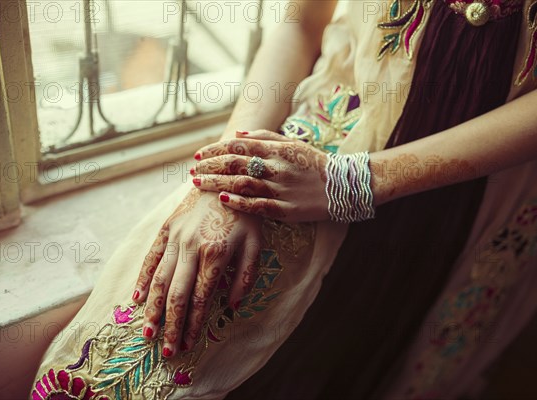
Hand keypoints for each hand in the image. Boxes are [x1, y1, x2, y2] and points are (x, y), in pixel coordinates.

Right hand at [132, 189, 261, 356]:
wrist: (227, 176)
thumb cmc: (245, 214)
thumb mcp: (256, 244)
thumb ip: (245, 277)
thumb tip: (230, 307)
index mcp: (216, 254)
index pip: (201, 299)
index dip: (192, 325)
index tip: (186, 345)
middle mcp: (192, 248)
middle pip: (176, 295)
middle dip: (170, 326)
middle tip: (166, 350)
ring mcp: (176, 238)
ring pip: (159, 280)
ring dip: (152, 309)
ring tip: (147, 333)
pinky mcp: (167, 228)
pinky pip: (151, 257)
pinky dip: (142, 279)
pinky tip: (136, 299)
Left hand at [192, 130, 329, 221]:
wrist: (344, 187)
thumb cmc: (315, 164)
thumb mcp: (293, 144)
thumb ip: (265, 138)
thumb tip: (237, 135)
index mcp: (279, 149)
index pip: (239, 147)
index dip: (216, 150)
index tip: (199, 155)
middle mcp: (278, 167)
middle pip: (236, 164)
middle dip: (210, 166)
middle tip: (192, 170)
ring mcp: (282, 189)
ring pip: (243, 183)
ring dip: (217, 182)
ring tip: (197, 183)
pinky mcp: (287, 210)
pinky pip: (258, 205)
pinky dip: (239, 202)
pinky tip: (222, 199)